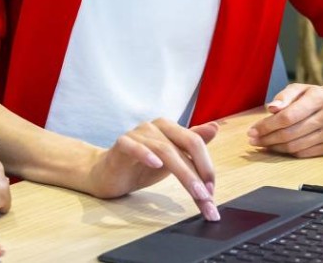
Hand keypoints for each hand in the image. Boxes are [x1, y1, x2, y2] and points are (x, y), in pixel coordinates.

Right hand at [81, 118, 220, 220]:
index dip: (207, 167)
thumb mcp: (172, 160)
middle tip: (207, 196)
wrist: (107, 175)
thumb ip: (191, 147)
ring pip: (166, 150)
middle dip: (200, 172)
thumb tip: (215, 128)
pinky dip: (146, 154)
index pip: (196, 143)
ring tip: (194, 192)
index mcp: (171, 128)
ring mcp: (138, 133)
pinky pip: (134, 146)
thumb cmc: (141, 167)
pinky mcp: (121, 144)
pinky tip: (156, 164)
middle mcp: (156, 126)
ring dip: (184, 173)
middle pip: (186, 143)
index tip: (212, 192)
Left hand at [247, 83, 322, 158]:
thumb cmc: (314, 97)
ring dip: (274, 147)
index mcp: (319, 98)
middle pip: (290, 133)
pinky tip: (277, 148)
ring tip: (262, 144)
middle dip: (267, 138)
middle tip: (253, 140)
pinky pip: (303, 154)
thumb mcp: (299, 89)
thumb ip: (284, 97)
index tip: (252, 130)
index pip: (287, 117)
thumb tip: (271, 108)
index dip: (267, 126)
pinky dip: (287, 152)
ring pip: (295, 146)